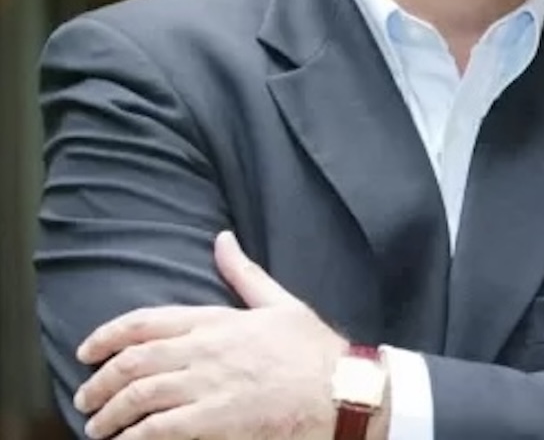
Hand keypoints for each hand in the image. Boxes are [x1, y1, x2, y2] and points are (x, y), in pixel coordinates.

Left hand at [73, 232, 347, 439]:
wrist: (342, 392)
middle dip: (99, 383)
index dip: (106, 337)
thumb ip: (244, 273)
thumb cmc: (314, 351)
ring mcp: (208, 386)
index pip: (145, 322)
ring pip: (137, 396)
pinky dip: (133, 437)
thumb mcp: (280, 303)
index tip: (87, 352)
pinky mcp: (214, 421)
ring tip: (98, 428)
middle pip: (132, 363)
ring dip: (109, 414)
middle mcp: (205, 350)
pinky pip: (157, 430)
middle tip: (86, 400)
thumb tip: (223, 239)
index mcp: (216, 320)